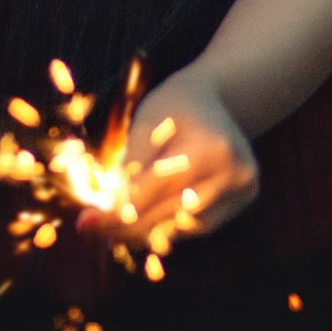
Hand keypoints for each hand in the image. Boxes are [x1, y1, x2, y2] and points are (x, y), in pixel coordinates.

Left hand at [76, 64, 258, 251]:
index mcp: (210, 146)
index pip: (155, 189)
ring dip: (147, 233)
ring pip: (185, 226)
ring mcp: (244, 188)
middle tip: (92, 233)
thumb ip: (130, 163)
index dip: (118, 210)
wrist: (219, 96)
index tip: (86, 224)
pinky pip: (202, 226)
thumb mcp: (147, 120)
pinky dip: (172, 229)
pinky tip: (145, 229)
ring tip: (113, 234)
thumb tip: (108, 208)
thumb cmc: (175, 105)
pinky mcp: (245, 199)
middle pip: (170, 212)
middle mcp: (234, 171)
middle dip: (127, 226)